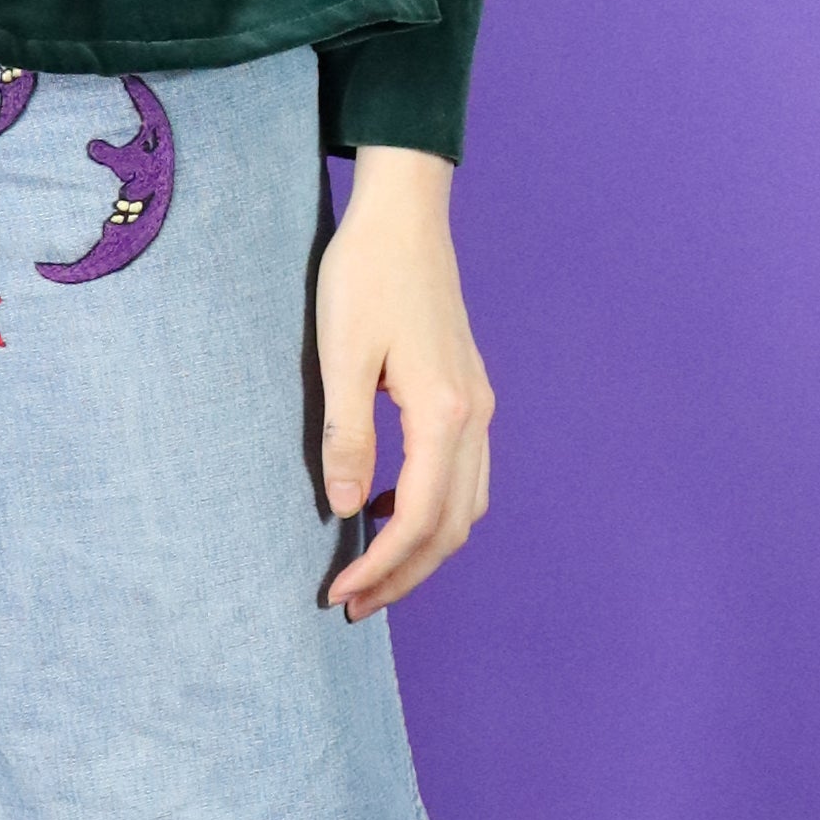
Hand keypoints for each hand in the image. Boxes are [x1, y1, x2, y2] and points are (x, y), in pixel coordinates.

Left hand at [313, 145, 491, 614]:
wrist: (404, 215)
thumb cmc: (366, 274)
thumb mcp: (341, 355)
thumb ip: (348, 436)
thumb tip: (347, 508)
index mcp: (445, 413)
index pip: (420, 518)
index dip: (383, 565)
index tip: (341, 594)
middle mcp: (475, 417)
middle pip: (453, 526)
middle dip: (406, 574)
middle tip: (355, 604)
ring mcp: (479, 404)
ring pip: (467, 505)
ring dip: (424, 547)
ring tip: (373, 571)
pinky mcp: (469, 392)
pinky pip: (464, 474)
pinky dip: (435, 509)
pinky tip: (389, 506)